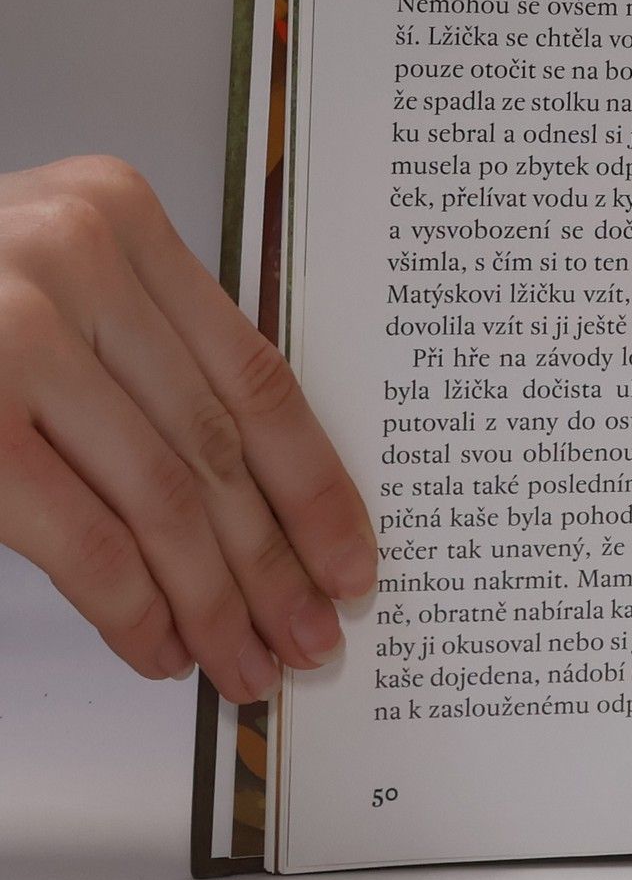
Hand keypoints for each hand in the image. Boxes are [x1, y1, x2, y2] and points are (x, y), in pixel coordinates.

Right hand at [0, 157, 375, 701]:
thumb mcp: (50, 284)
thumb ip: (144, 350)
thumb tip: (258, 497)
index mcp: (119, 218)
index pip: (256, 373)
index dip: (315, 481)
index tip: (350, 554)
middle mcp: (76, 259)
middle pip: (216, 445)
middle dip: (275, 562)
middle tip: (312, 635)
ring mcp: (14, 335)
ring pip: (163, 499)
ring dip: (216, 602)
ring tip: (247, 662)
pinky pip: (86, 539)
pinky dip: (134, 609)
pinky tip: (161, 647)